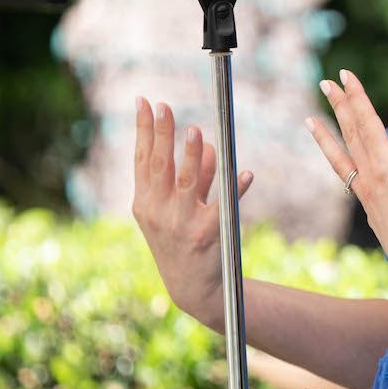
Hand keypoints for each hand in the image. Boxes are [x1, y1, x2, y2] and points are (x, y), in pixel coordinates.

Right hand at [131, 96, 253, 327]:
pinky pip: (223, 206)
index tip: (144, 101)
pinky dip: (235, 188)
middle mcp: (158, 212)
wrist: (191, 287)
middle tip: (165, 106)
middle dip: (162, 133)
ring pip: (186, 183)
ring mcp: (181, 223)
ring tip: (195, 131)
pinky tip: (246, 174)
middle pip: (159, 166)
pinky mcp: (207, 234)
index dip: (143, 130)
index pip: (141, 159)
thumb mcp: (176, 208)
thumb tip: (205, 144)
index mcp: (144, 202)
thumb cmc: (181, 240)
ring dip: (190, 156)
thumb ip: (192, 176)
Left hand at [307, 70, 387, 304]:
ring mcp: (367, 194)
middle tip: (327, 82)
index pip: (367, 123)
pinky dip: (339, 160)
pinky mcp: (370, 208)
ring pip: (341, 156)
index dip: (356, 97)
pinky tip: (340, 160)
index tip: (346, 76)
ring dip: (326, 136)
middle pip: (350, 134)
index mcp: (385, 167)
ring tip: (309, 121)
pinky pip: (347, 175)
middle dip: (339, 106)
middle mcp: (369, 178)